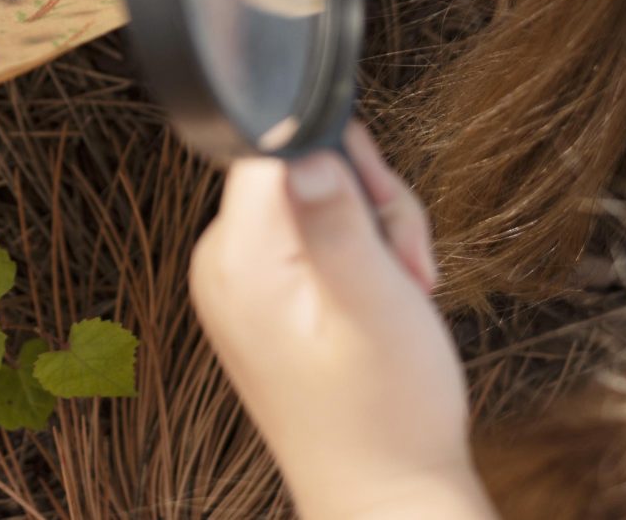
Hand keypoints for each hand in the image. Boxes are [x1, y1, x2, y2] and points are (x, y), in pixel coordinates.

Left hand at [190, 126, 489, 519]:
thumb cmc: (386, 412)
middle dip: (369, 203)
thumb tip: (301, 141)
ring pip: (319, 198)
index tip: (380, 209)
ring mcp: (241, 279)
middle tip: (403, 264)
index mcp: (237, 256)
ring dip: (375, 233)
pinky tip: (383, 301)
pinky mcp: (265, 294)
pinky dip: (361, 257)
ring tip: (400, 292)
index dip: (342, 158)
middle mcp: (223, 260)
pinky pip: (314, 237)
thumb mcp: (374, 302)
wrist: (387, 493)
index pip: (275, 145)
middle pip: (302, 167)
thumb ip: (336, 218)